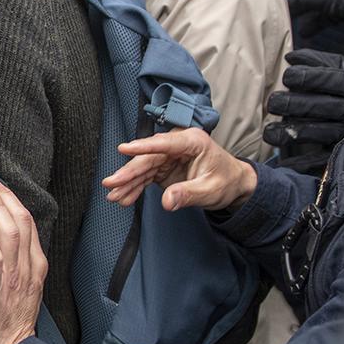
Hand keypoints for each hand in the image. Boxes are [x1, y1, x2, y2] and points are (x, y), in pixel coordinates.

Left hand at [0, 178, 44, 343]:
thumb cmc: (14, 316)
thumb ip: (17, 262)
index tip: (2, 187)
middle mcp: (30, 267)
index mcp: (38, 265)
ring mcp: (17, 275)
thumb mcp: (25, 286)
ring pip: (12, 233)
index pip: (30, 225)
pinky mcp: (2, 285)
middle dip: (7, 198)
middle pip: (23, 222)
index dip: (15, 202)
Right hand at [104, 127, 255, 212]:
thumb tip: (167, 202)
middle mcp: (176, 145)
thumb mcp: (210, 190)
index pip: (163, 143)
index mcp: (192, 142)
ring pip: (142, 168)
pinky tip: (124, 198)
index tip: (123, 149)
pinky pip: (145, 177)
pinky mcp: (163, 167)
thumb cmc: (226, 181)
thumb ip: (188, 194)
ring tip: (114, 196)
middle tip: (111, 184)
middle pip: (147, 158)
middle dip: (128, 173)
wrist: (232, 184)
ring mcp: (168, 156)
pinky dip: (134, 188)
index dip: (142, 147)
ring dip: (127, 183)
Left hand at [263, 49, 343, 174]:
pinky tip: (283, 162)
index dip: (306, 77)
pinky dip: (302, 162)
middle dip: (293, 104)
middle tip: (272, 103)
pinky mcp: (341, 150)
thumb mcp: (335, 67)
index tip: (286, 77)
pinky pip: (321, 158)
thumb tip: (290, 57)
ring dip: (291, 133)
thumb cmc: (343, 86)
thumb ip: (314, 60)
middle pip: (321, 106)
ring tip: (269, 133)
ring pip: (318, 133)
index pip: (329, 79)